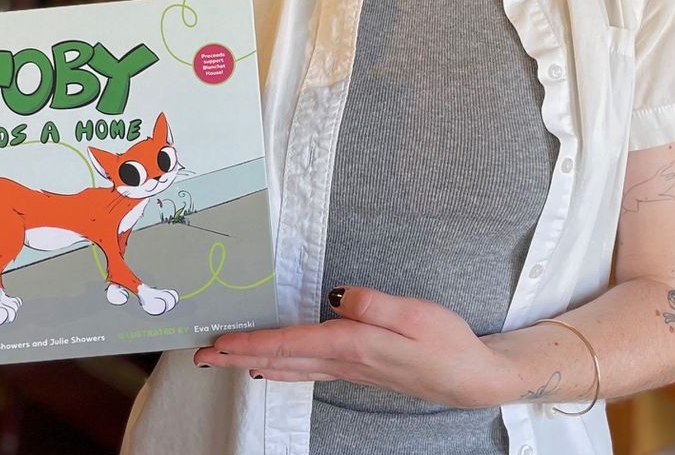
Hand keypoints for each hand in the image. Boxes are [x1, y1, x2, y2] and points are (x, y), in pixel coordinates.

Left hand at [193, 286, 517, 408]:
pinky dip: (280, 367)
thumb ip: (375, 304)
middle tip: (201, 355)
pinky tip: (269, 368)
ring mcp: (350, 370)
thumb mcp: (417, 314)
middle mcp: (345, 361)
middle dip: (238, 356)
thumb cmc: (448, 343)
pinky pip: (307, 370)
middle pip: (281, 358)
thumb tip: (336, 296)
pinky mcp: (358, 369)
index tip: (218, 343)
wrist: (473, 377)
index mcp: (353, 344)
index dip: (251, 343)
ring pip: (290, 366)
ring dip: (253, 361)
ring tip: (223, 360)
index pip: (290, 343)